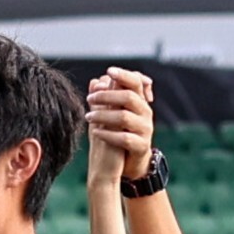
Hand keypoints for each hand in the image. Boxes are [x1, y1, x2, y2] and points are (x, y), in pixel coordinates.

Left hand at [85, 69, 157, 187]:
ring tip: (88, 117)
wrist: (131, 161)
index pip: (136, 82)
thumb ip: (106, 97)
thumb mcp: (113, 112)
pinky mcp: (142, 146)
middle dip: (107, 96)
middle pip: (129, 97)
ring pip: (124, 118)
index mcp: (140, 101)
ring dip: (103, 115)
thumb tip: (95, 81)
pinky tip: (95, 133)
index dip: (124, 75)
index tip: (109, 72)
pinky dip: (107, 134)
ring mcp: (146, 130)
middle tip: (89, 99)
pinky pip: (125, 138)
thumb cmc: (120, 132)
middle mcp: (146, 113)